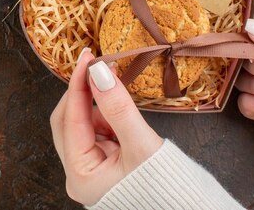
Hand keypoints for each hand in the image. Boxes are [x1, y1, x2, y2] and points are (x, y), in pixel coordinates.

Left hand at [50, 48, 162, 205]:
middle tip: (94, 65)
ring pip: (80, 125)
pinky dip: (103, 115)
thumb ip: (119, 107)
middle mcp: (78, 174)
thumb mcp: (142, 144)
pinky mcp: (101, 164)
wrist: (187, 208)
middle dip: (81, 92)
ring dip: (93, 103)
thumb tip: (99, 72)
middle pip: (67, 122)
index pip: (70, 120)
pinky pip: (94, 131)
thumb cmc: (166, 186)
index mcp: (80, 176)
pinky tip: (117, 109)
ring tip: (112, 88)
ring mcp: (88, 170)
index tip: (87, 58)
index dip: (78, 85)